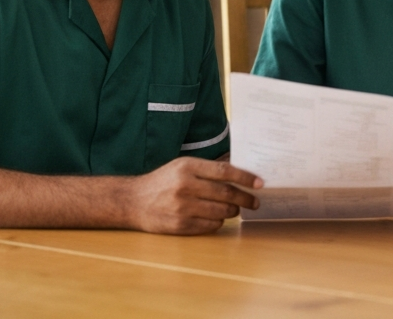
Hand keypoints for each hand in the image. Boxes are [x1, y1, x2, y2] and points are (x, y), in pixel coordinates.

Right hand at [127, 157, 262, 234]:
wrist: (132, 201)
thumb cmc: (162, 181)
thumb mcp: (182, 166)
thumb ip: (207, 169)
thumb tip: (239, 172)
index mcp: (187, 167)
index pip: (225, 171)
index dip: (246, 178)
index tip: (260, 183)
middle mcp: (185, 186)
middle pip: (226, 194)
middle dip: (245, 199)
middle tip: (254, 202)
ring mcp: (182, 207)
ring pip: (221, 212)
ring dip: (233, 211)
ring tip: (234, 209)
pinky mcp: (180, 225)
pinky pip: (210, 226)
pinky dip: (218, 223)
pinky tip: (217, 218)